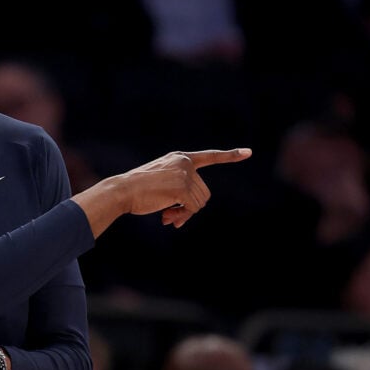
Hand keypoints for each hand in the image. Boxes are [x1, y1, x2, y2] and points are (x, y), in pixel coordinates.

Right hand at [73, 148, 250, 233]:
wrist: (122, 191)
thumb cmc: (138, 191)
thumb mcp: (161, 185)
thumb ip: (179, 193)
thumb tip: (185, 215)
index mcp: (179, 158)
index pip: (209, 156)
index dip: (230, 156)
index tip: (248, 152)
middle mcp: (185, 163)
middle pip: (204, 192)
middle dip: (190, 207)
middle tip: (171, 215)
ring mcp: (185, 174)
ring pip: (200, 202)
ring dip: (184, 214)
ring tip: (166, 215)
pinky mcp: (183, 187)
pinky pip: (193, 208)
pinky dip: (181, 216)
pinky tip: (165, 216)